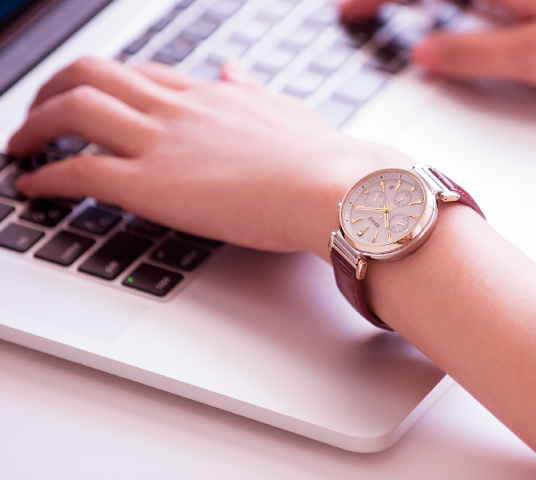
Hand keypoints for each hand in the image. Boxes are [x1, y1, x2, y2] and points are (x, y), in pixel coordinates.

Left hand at [7, 57, 409, 257]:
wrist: (337, 186)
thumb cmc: (326, 159)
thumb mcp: (286, 111)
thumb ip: (251, 91)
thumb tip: (233, 70)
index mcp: (210, 95)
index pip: (140, 74)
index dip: (105, 83)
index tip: (91, 99)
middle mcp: (178, 108)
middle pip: (91, 74)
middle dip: (52, 90)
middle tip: (38, 116)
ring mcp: (161, 142)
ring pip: (71, 109)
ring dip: (34, 126)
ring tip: (20, 149)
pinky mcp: (151, 185)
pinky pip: (78, 171)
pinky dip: (44, 177)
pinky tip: (32, 188)